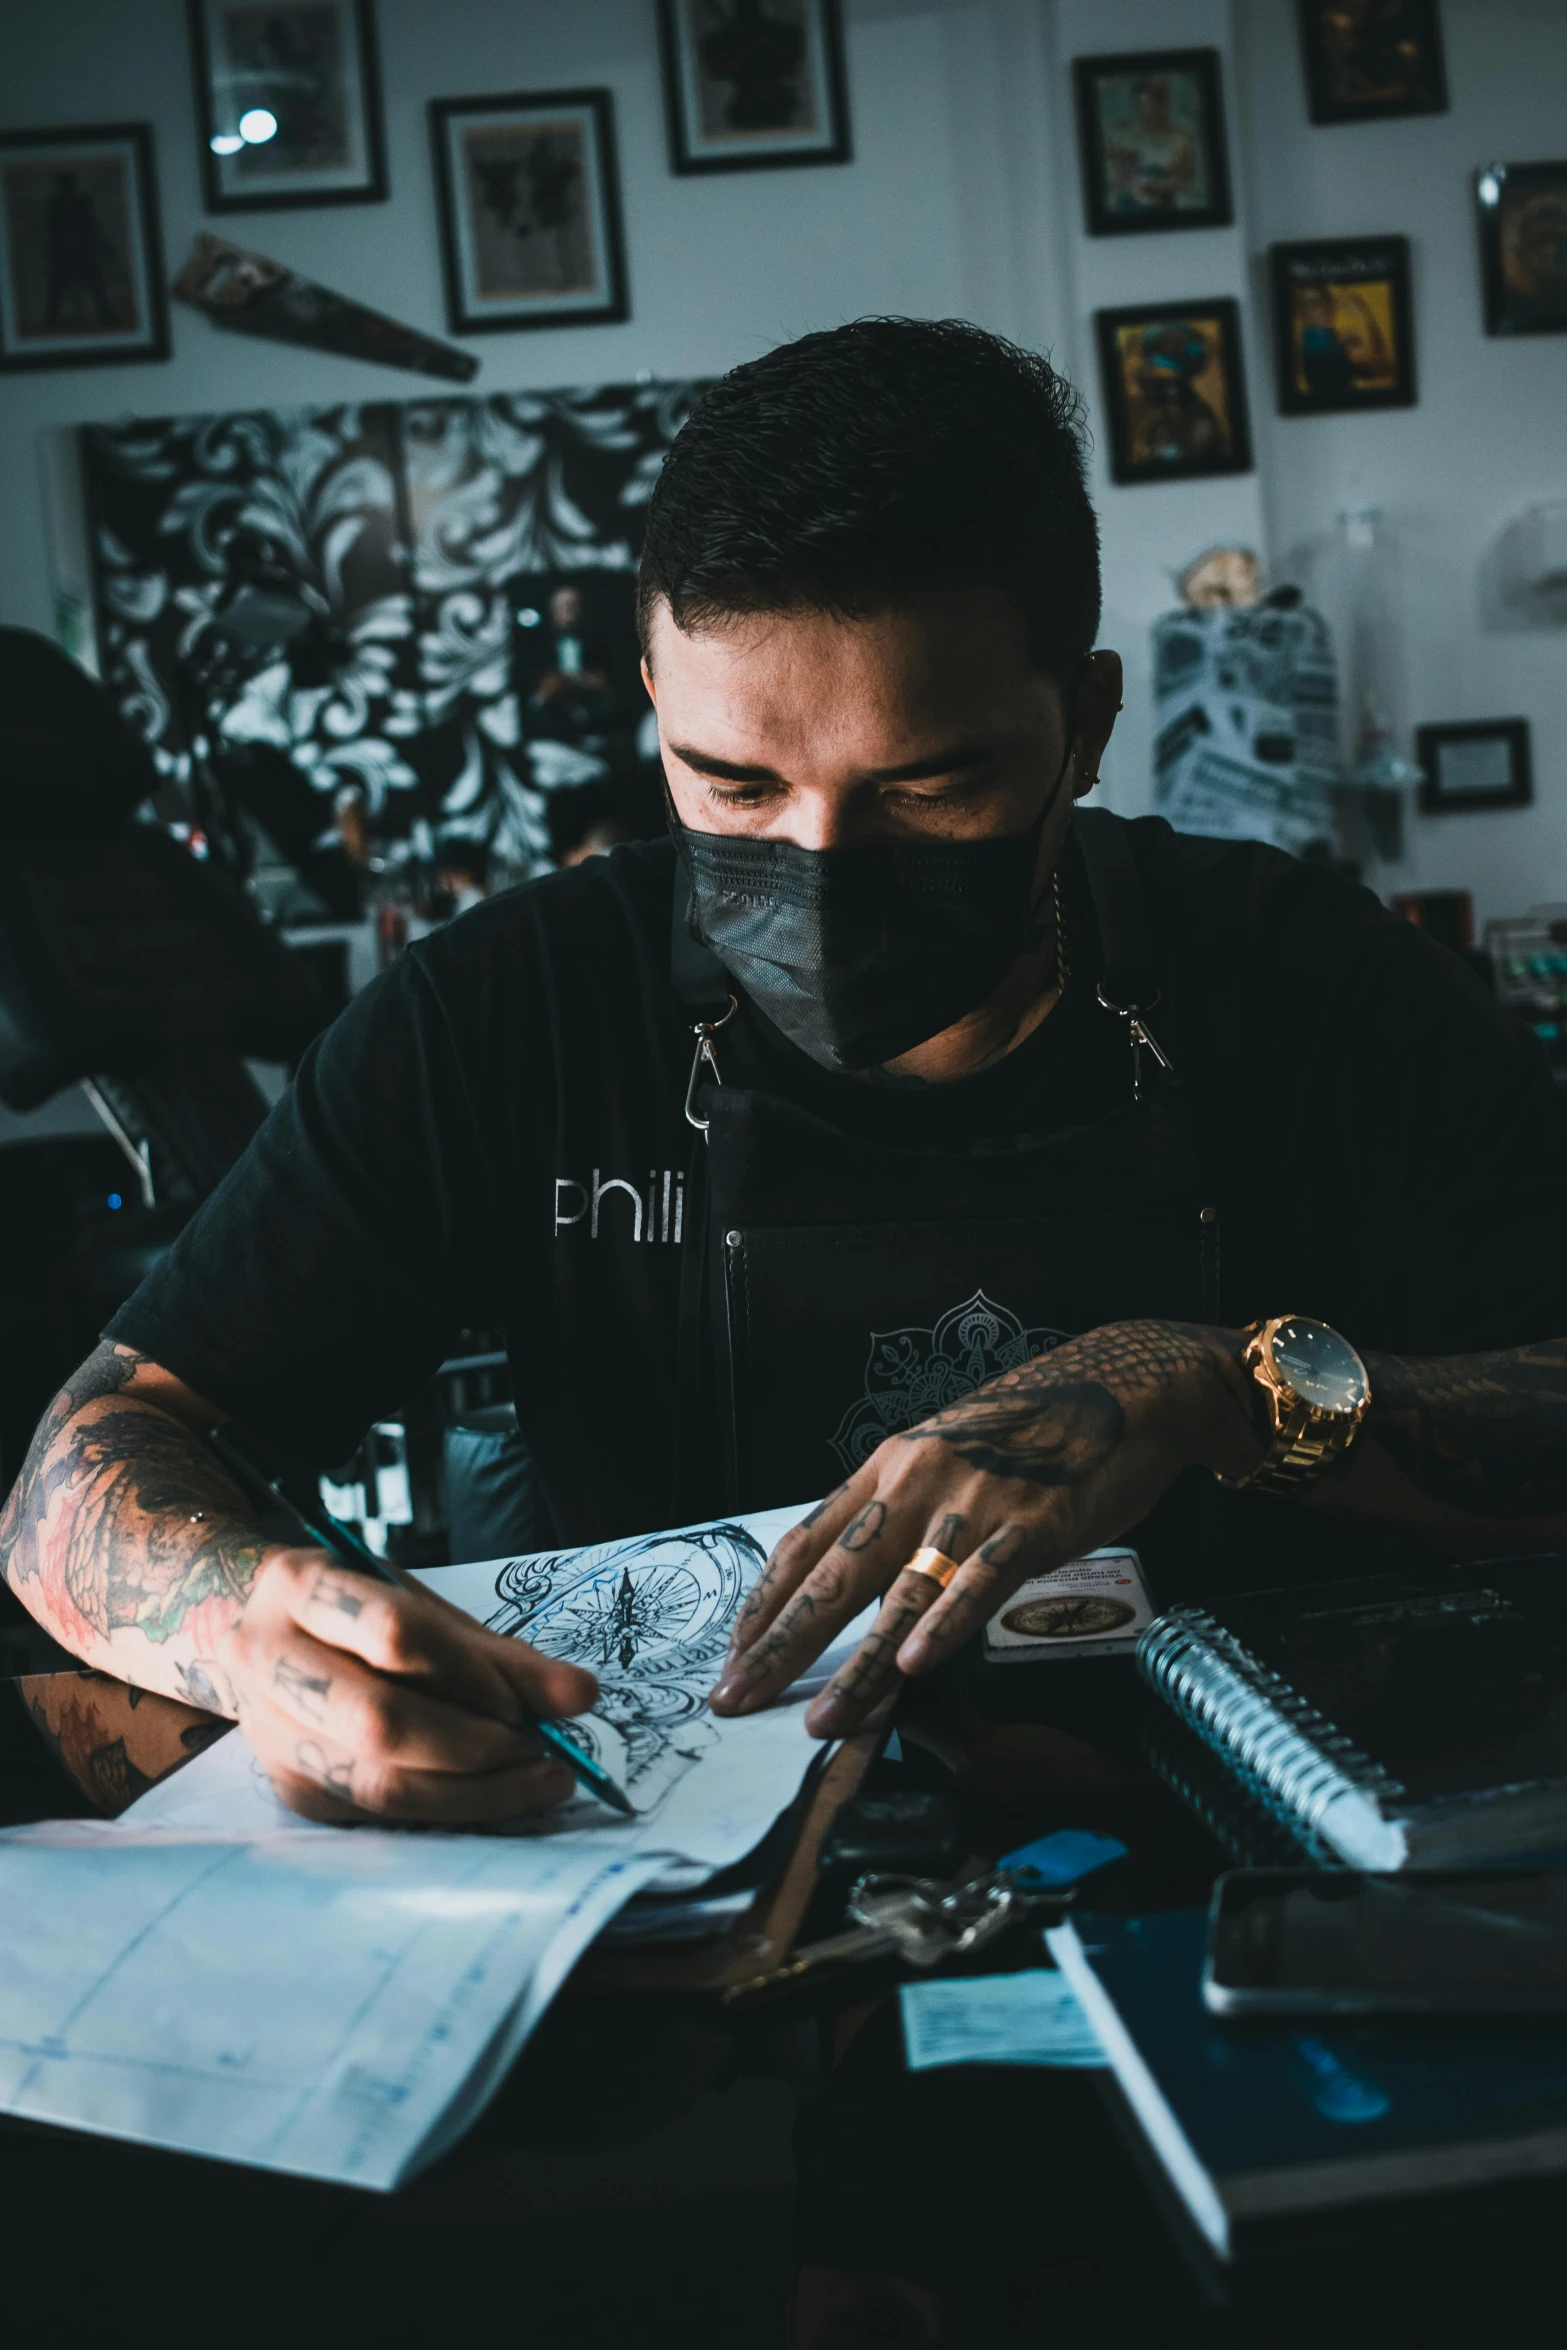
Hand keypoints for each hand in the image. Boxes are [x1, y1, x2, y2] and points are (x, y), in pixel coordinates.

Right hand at [218, 1550, 597, 1824]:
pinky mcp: (291, 1789)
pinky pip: (380, 1817)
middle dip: (476, 1746)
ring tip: (538, 1781)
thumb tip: (579, 1696)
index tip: (532, 1700)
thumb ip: (500, 1655)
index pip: (395, 1634)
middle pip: (378, 1721)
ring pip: (379, 1784)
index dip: (473, 1674)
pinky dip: (449, 1810)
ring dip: (475, 1793)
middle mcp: (265, 1659)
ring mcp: (270, 1733)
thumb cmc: (358, 1613)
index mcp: (300, 1587)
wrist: (261, 1633)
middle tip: (543, 1751)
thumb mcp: (423, 1606)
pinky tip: (494, 1796)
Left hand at [710, 1321, 1258, 1739]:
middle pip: (834, 1574)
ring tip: (820, 1720)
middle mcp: (917, 1482)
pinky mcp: (1031, 1525)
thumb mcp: (948, 1456)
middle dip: (779, 1643)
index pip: (807, 1540)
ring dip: (857, 1665)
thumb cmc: (1033, 1431)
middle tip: (734, 1698)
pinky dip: (945, 1625)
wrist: (1122, 1387)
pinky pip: (979, 1582)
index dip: (765, 1601)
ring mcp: (973, 1503)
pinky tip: (915, 1666)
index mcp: (888, 1467)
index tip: (733, 1652)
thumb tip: (864, 1583)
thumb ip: (904, 1513)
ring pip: (901, 1593)